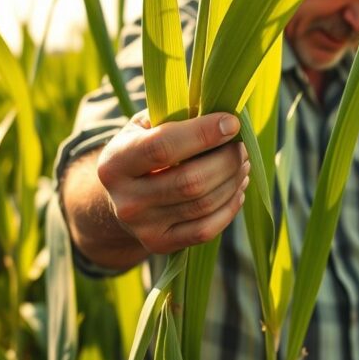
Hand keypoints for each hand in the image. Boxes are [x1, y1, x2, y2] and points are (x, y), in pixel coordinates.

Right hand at [97, 110, 249, 253]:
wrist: (121, 201)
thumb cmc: (143, 152)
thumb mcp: (145, 127)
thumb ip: (175, 117)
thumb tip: (223, 114)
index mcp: (115, 162)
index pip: (162, 147)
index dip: (203, 134)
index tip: (232, 123)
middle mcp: (126, 199)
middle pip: (191, 180)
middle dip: (227, 160)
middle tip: (242, 146)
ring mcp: (142, 227)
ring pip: (204, 204)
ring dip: (233, 180)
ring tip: (243, 163)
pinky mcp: (161, 245)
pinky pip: (207, 228)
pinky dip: (230, 207)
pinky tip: (237, 188)